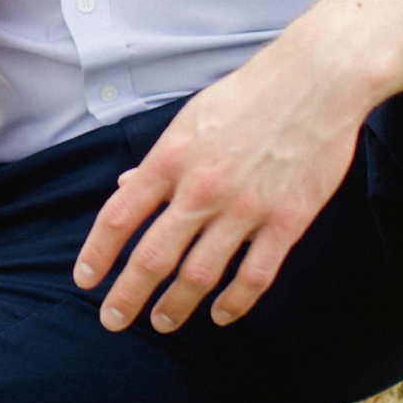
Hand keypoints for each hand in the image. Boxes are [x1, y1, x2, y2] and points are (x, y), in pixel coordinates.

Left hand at [71, 46, 372, 333]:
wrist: (317, 80)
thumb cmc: (249, 94)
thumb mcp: (190, 118)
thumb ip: (159, 160)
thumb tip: (126, 187)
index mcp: (172, 157)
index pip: (120, 216)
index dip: (97, 254)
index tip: (85, 280)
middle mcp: (202, 187)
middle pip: (153, 257)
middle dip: (127, 296)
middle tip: (113, 320)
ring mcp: (245, 208)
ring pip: (200, 275)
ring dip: (176, 307)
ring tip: (163, 322)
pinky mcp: (287, 220)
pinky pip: (255, 276)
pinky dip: (234, 303)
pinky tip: (220, 316)